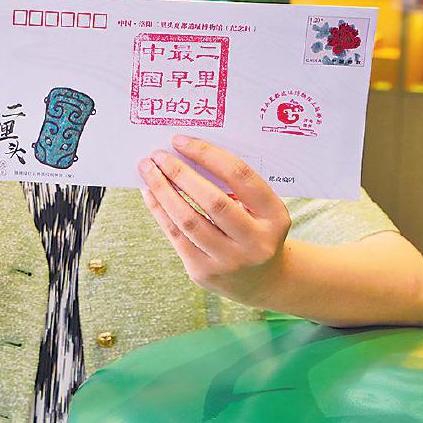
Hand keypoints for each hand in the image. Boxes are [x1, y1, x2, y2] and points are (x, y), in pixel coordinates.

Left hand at [138, 135, 290, 305]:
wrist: (261, 281)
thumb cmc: (254, 229)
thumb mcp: (260, 209)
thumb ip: (233, 185)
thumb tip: (186, 153)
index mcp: (274, 216)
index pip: (240, 177)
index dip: (208, 155)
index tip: (181, 141)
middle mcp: (256, 242)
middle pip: (213, 201)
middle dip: (180, 174)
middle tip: (158, 155)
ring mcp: (230, 261)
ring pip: (188, 220)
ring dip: (163, 190)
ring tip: (148, 170)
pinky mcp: (204, 272)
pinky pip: (175, 235)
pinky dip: (159, 210)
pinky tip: (149, 192)